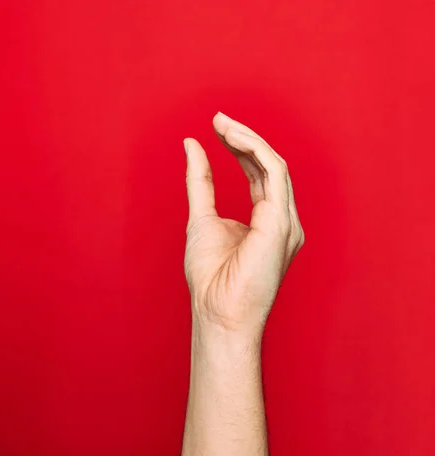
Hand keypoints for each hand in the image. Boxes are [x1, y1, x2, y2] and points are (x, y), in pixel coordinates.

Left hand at [183, 112, 304, 338]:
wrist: (217, 312)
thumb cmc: (211, 277)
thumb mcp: (201, 218)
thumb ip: (201, 181)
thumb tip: (193, 145)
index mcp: (268, 222)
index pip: (260, 174)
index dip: (241, 148)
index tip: (217, 128)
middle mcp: (283, 220)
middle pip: (269, 166)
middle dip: (244, 139)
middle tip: (218, 120)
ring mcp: (286, 222)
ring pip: (275, 165)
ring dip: (249, 140)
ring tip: (223, 124)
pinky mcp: (281, 223)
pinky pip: (274, 173)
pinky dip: (254, 150)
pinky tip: (232, 138)